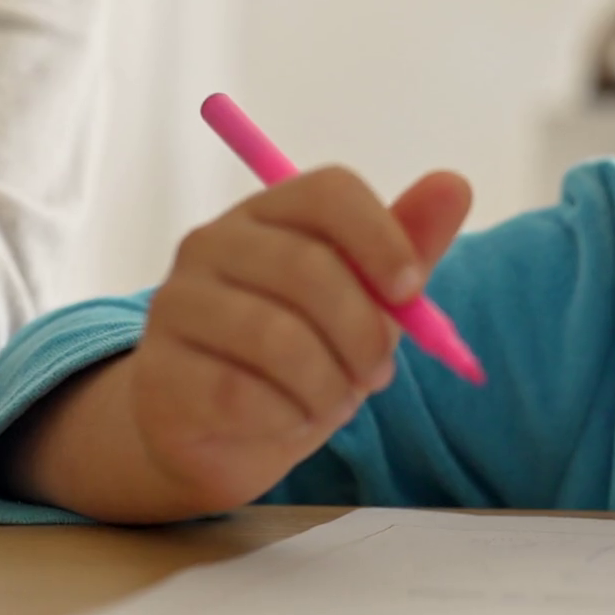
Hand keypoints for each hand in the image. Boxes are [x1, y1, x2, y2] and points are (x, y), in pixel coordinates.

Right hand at [125, 167, 472, 513]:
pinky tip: (289, 417)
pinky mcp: (160, 371)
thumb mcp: (369, 299)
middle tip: (378, 371)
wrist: (228, 430)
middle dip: (363, 332)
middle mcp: (213, 244)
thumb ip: (409, 245)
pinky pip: (241, 394)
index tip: (411, 291)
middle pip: (308, 267)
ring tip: (337, 400)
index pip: (329, 190)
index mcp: (271, 213)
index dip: (382, 238)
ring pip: (277, 338)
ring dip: (330, 385)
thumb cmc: (307, 349)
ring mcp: (177, 304)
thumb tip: (454, 184)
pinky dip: (285, 416)